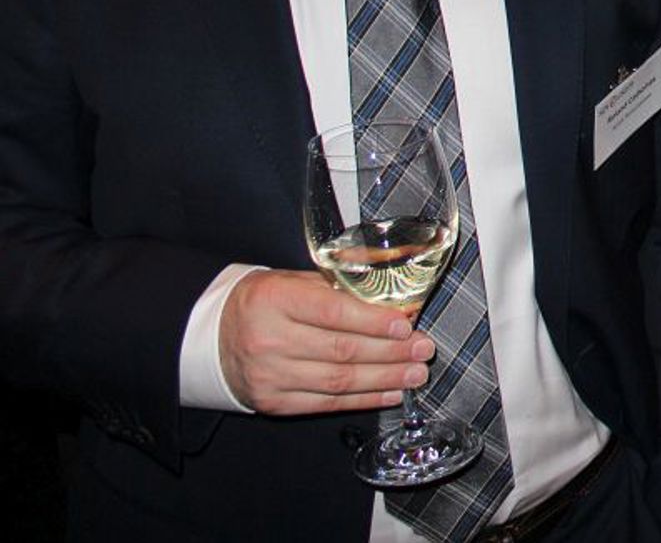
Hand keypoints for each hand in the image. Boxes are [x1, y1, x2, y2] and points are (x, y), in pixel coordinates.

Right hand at [219, 269, 434, 414]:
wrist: (213, 337)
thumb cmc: (265, 303)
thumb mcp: (293, 282)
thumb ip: (339, 288)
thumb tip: (394, 300)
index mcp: (275, 300)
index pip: (333, 312)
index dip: (374, 321)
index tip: (406, 325)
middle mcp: (269, 339)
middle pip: (342, 350)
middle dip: (391, 353)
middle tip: (423, 351)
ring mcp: (270, 375)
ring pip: (338, 381)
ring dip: (384, 379)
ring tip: (414, 375)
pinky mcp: (273, 402)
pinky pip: (325, 404)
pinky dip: (363, 400)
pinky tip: (390, 394)